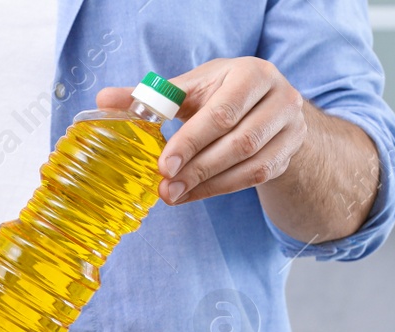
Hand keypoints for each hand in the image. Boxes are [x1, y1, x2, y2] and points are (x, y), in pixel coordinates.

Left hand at [96, 58, 306, 205]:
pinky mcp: (289, 153)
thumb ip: (152, 97)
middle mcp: (280, 97)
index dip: (190, 141)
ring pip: (249, 164)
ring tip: (174, 195)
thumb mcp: (192, 89)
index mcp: (252, 74)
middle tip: (165, 188)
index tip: (162, 166)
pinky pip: (255, 178)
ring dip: (208, 183)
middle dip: (198, 167)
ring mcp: (290, 127)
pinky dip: (221, 189)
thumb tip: (104, 100)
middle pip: (238, 141)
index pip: (221, 113)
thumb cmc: (224, 94)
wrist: (270, 108)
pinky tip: (194, 194)